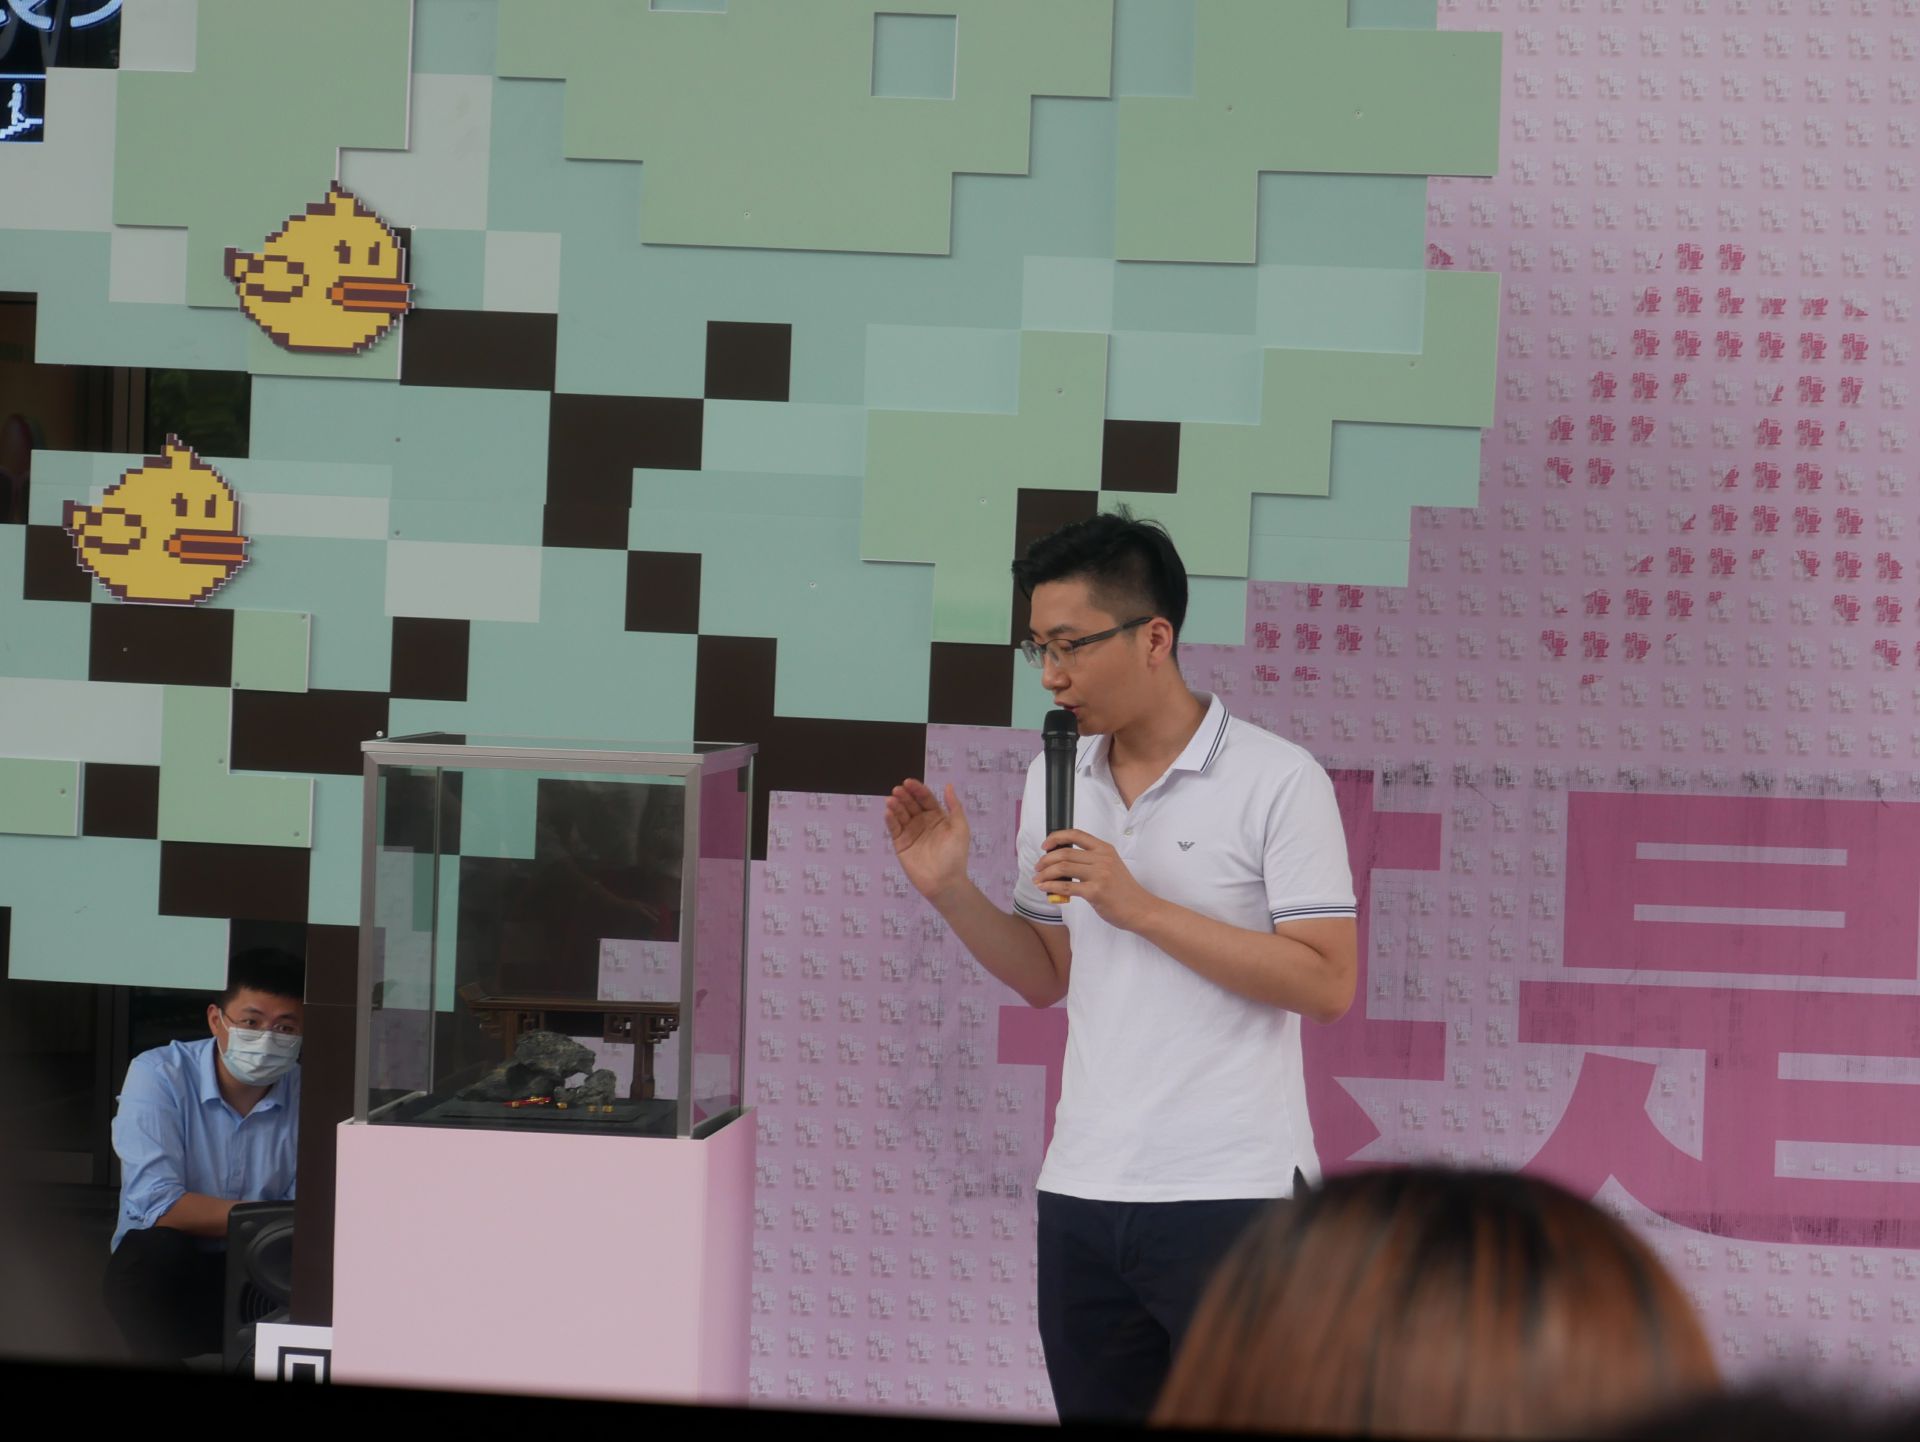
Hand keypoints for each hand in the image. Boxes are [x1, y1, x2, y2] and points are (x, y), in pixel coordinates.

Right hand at [884, 779, 971, 904]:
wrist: (945, 881)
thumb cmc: (955, 855)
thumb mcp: (960, 828)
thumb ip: (954, 806)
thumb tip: (948, 785)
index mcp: (937, 817)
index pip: (925, 798)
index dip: (917, 789)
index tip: (908, 782)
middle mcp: (922, 822)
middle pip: (911, 804)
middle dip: (904, 796)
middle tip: (897, 790)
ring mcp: (911, 833)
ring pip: (901, 815)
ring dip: (895, 806)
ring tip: (891, 800)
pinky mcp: (901, 844)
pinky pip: (894, 829)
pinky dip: (890, 820)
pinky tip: (888, 812)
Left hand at [1032, 829, 1156, 932]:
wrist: (1141, 909)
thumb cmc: (1124, 891)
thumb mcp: (1111, 867)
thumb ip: (1090, 862)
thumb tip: (1061, 864)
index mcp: (1105, 849)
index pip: (1076, 835)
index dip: (1056, 837)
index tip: (1045, 845)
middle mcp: (1102, 858)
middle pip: (1065, 853)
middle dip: (1045, 860)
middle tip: (1038, 868)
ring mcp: (1100, 875)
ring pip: (1062, 868)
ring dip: (1045, 874)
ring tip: (1038, 879)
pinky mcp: (1095, 892)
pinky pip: (1066, 886)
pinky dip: (1051, 887)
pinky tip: (1044, 888)